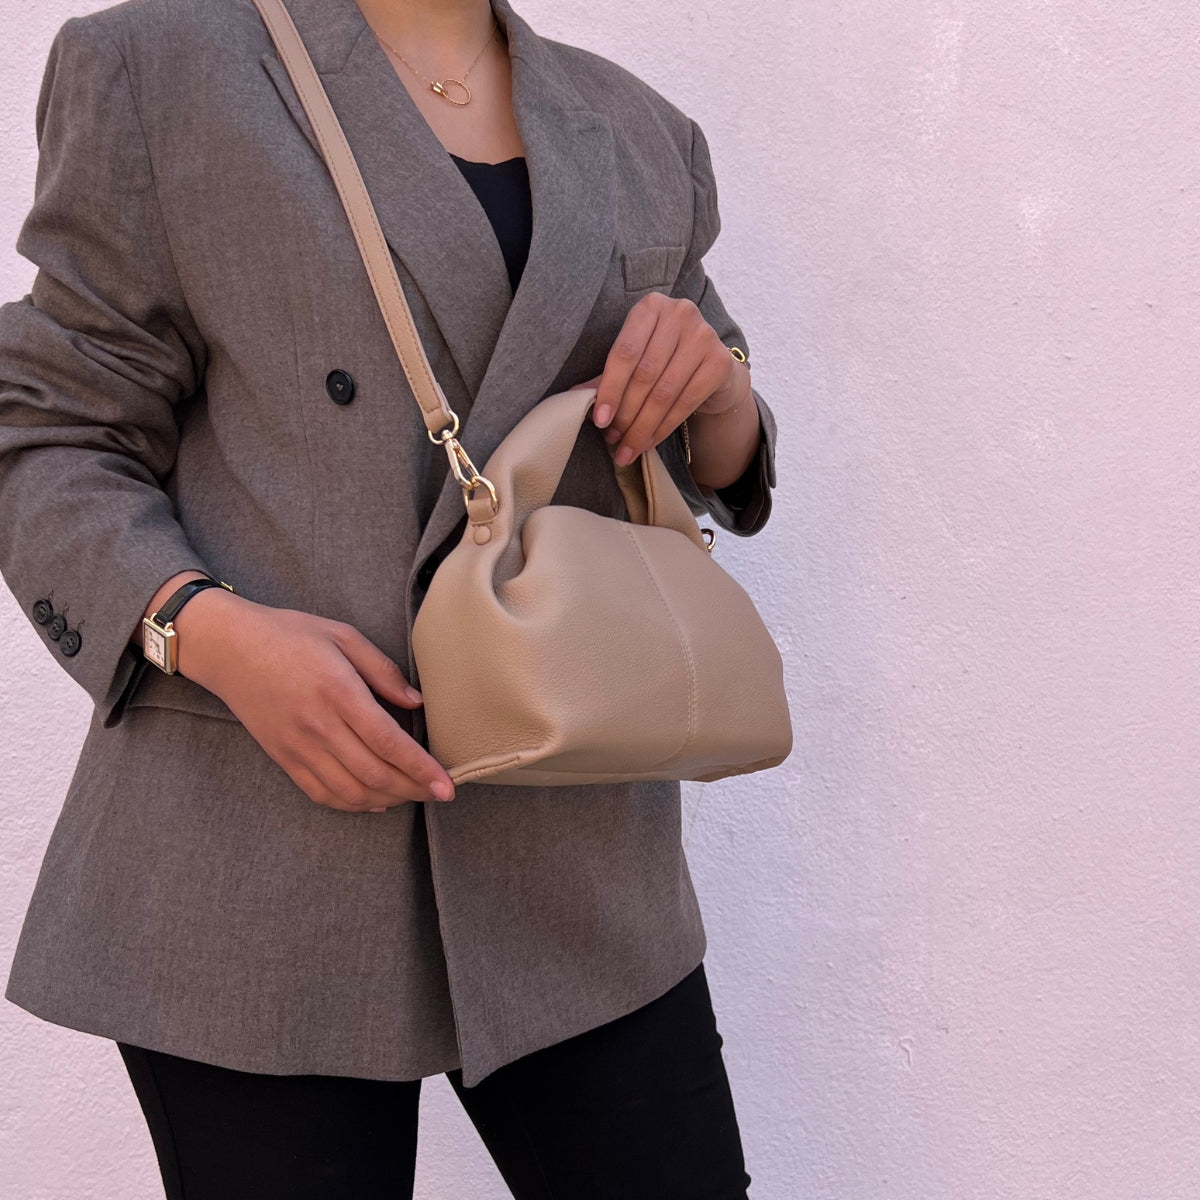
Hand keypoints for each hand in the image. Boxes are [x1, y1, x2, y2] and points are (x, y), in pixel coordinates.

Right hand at [171, 588, 455, 813]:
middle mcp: (318, 725)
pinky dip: (352, 803)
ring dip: (387, 799)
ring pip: (350, 790)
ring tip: (412, 795)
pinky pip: (321, 793)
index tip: (447, 785)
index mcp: (338, 691)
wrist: (228, 648)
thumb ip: (383, 671)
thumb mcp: (343, 636)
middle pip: (374, 773)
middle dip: (413, 790)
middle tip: (438, 794)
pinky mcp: (282, 757)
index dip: (421, 768)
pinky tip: (374, 800)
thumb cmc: (290, 635)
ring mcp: (297, 746)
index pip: (388, 742)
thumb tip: (417, 703)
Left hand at [580, 293, 746, 465]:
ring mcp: (704, 336)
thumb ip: (608, 375)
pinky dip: (663, 428)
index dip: (610, 389)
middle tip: (612, 439)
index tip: (599, 421)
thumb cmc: (664, 359)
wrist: (710, 365)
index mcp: (650, 307)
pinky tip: (649, 443)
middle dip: (626, 413)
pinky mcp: (720, 362)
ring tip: (627, 448)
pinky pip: (685, 403)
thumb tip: (571, 397)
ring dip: (642, 427)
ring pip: (664, 392)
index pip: (624, 352)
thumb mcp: (635, 360)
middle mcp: (680, 313)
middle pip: (645, 375)